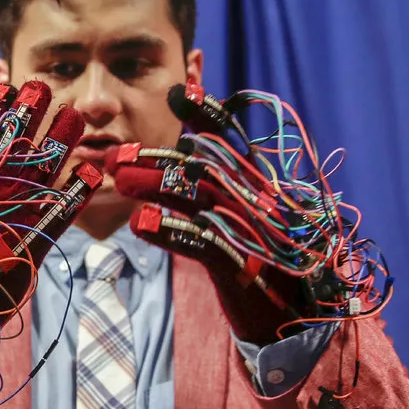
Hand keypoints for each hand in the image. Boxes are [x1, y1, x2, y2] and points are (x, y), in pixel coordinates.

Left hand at [106, 81, 359, 345]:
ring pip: (202, 200)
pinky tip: (141, 223)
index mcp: (257, 185)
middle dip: (158, 159)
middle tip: (114, 157)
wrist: (294, 314)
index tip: (178, 94)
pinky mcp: (243, 267)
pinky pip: (206, 244)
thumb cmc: (262, 262)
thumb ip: (215, 188)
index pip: (232, 142)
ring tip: (121, 180)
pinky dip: (174, 232)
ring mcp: (251, 232)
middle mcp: (256, 201)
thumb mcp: (241, 219)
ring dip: (158, 186)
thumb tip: (189, 154)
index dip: (208, 116)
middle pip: (205, 169)